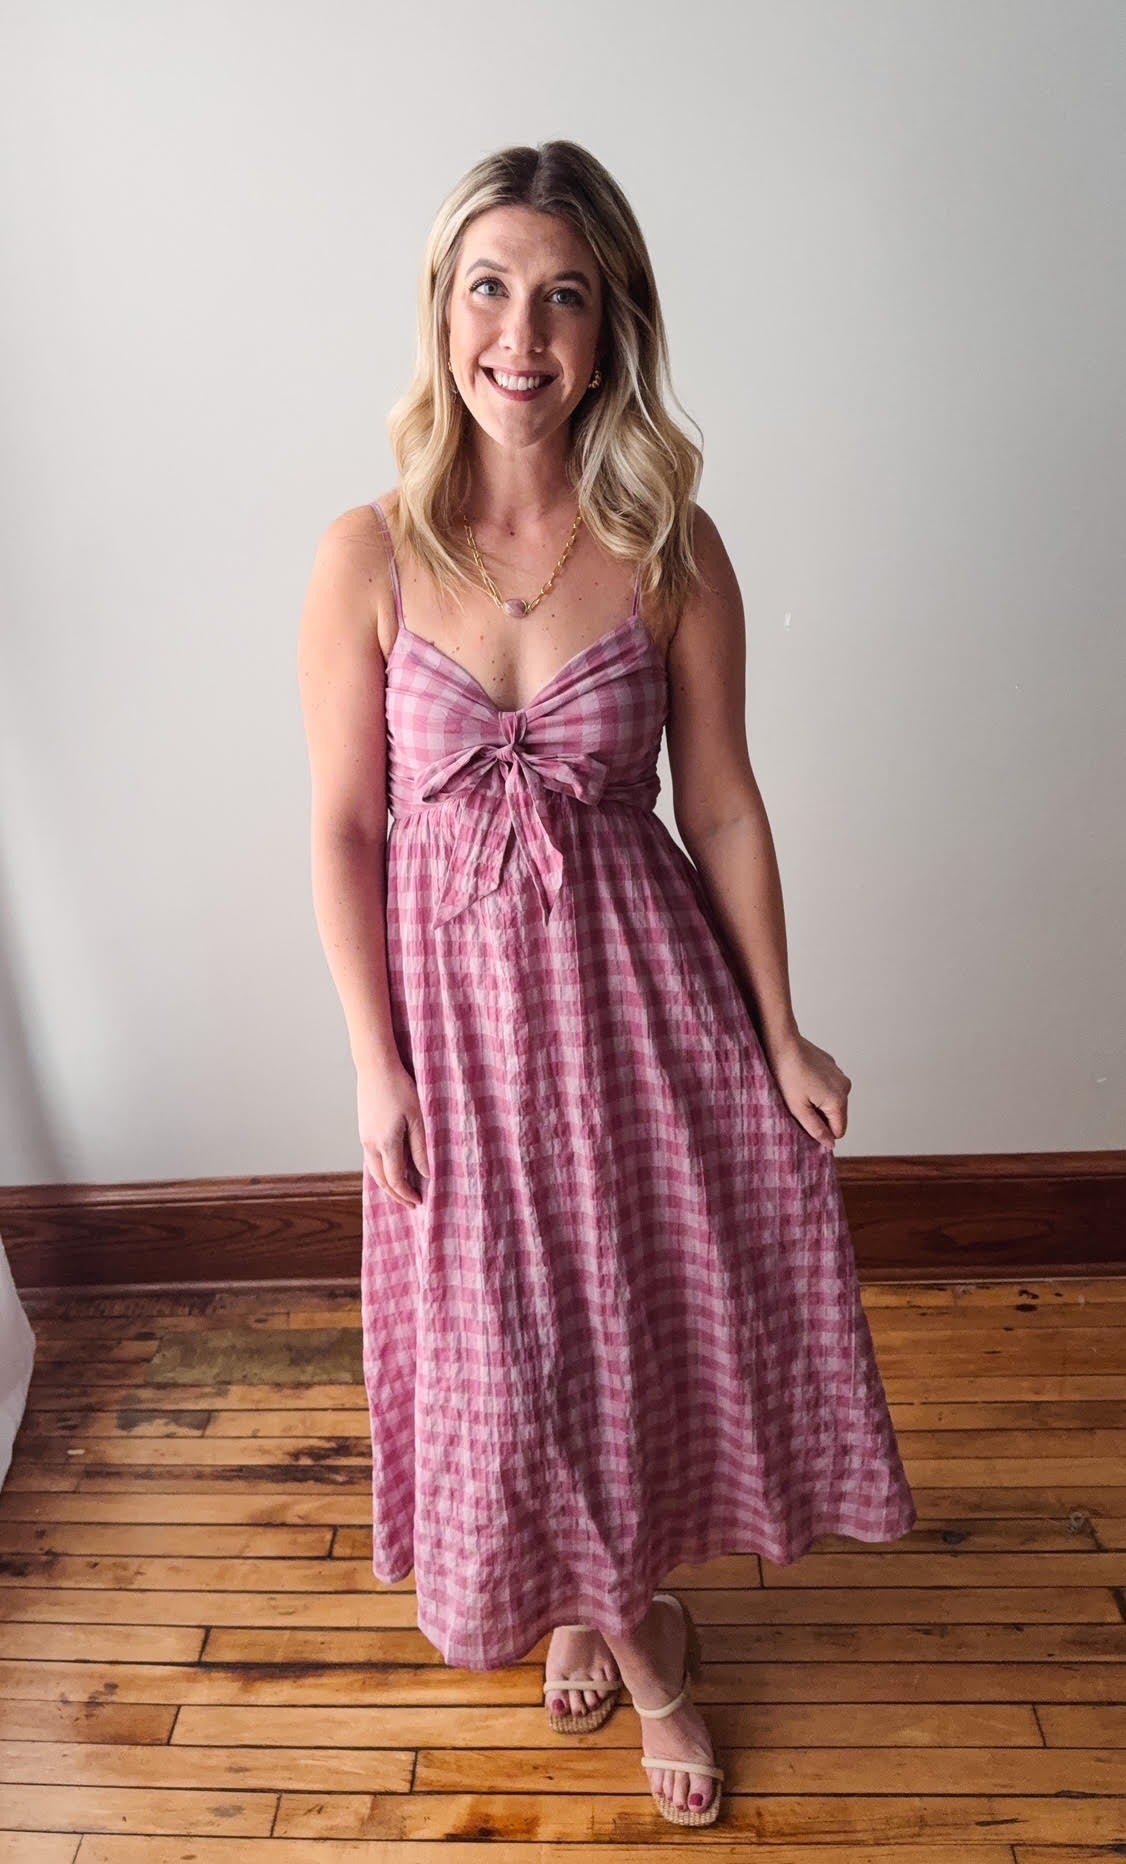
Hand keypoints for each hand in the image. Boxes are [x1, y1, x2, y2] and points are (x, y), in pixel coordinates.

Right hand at [358, 1061, 429, 1208]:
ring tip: (402, 1191)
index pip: (396, 1180)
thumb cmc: (400, 1087)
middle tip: (411, 1204)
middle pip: (382, 1180)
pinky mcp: (364, 1130)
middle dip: (396, 1195)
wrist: (375, 1067)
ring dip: (388, 1184)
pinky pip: (371, 1159)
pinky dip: (382, 1170)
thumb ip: (421, 1148)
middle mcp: (371, 1145)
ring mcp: (364, 1137)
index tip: (420, 1202)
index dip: (407, 1194)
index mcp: (386, 1143)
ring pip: (374, 1171)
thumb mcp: (418, 1117)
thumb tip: (426, 1174)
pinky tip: (392, 1168)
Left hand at [766, 1031, 850, 1150]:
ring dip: (818, 1102)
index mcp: (839, 1100)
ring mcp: (840, 1075)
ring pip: (832, 1101)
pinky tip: (802, 1079)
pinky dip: (817, 1087)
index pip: (838, 1131)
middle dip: (819, 1115)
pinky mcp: (832, 1066)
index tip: (804, 1120)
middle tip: (799, 1104)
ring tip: (799, 1091)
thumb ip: (816, 1130)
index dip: (822, 1131)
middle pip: (836, 1116)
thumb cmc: (787, 1075)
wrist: (783, 1044)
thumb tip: (830, 1144)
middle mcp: (845, 1087)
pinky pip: (828, 1086)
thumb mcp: (798, 1109)